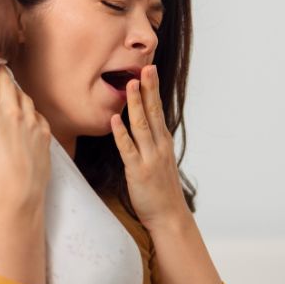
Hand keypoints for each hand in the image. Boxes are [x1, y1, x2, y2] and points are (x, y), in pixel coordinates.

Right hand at [0, 32, 51, 207]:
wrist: (17, 196)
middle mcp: (11, 112)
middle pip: (5, 79)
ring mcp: (30, 121)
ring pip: (23, 95)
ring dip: (14, 91)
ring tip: (7, 95)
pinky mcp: (44, 134)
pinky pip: (37, 114)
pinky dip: (29, 112)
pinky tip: (24, 117)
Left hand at [109, 64, 191, 231]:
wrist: (169, 216)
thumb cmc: (162, 190)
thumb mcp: (160, 161)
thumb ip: (152, 143)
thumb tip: (142, 127)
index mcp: (163, 142)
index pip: (158, 110)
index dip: (153, 89)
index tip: (150, 70)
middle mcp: (159, 146)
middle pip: (153, 112)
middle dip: (149, 89)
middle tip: (146, 67)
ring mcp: (150, 158)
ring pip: (141, 126)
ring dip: (136, 104)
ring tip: (131, 84)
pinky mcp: (138, 171)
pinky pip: (128, 149)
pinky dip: (121, 133)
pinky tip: (115, 119)